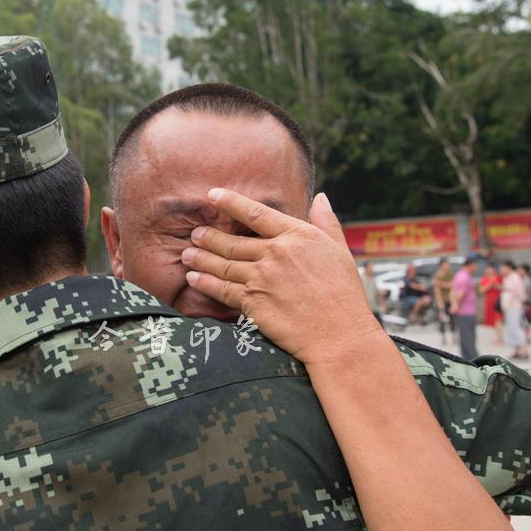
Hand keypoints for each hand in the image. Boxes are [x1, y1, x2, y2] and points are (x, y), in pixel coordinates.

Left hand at [181, 189, 382, 364]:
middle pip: (233, 241)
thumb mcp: (340, 251)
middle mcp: (276, 253)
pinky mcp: (253, 302)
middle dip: (209, 236)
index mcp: (298, 236)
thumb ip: (326, 222)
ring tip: (186, 254)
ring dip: (201, 258)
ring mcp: (262, 277)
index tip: (212, 195)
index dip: (231, 202)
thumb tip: (320, 196)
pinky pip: (221, 289)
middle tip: (194, 234)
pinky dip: (204, 282)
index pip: (256, 214)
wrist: (339, 335)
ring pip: (223, 264)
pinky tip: (193, 278)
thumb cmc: (344, 295)